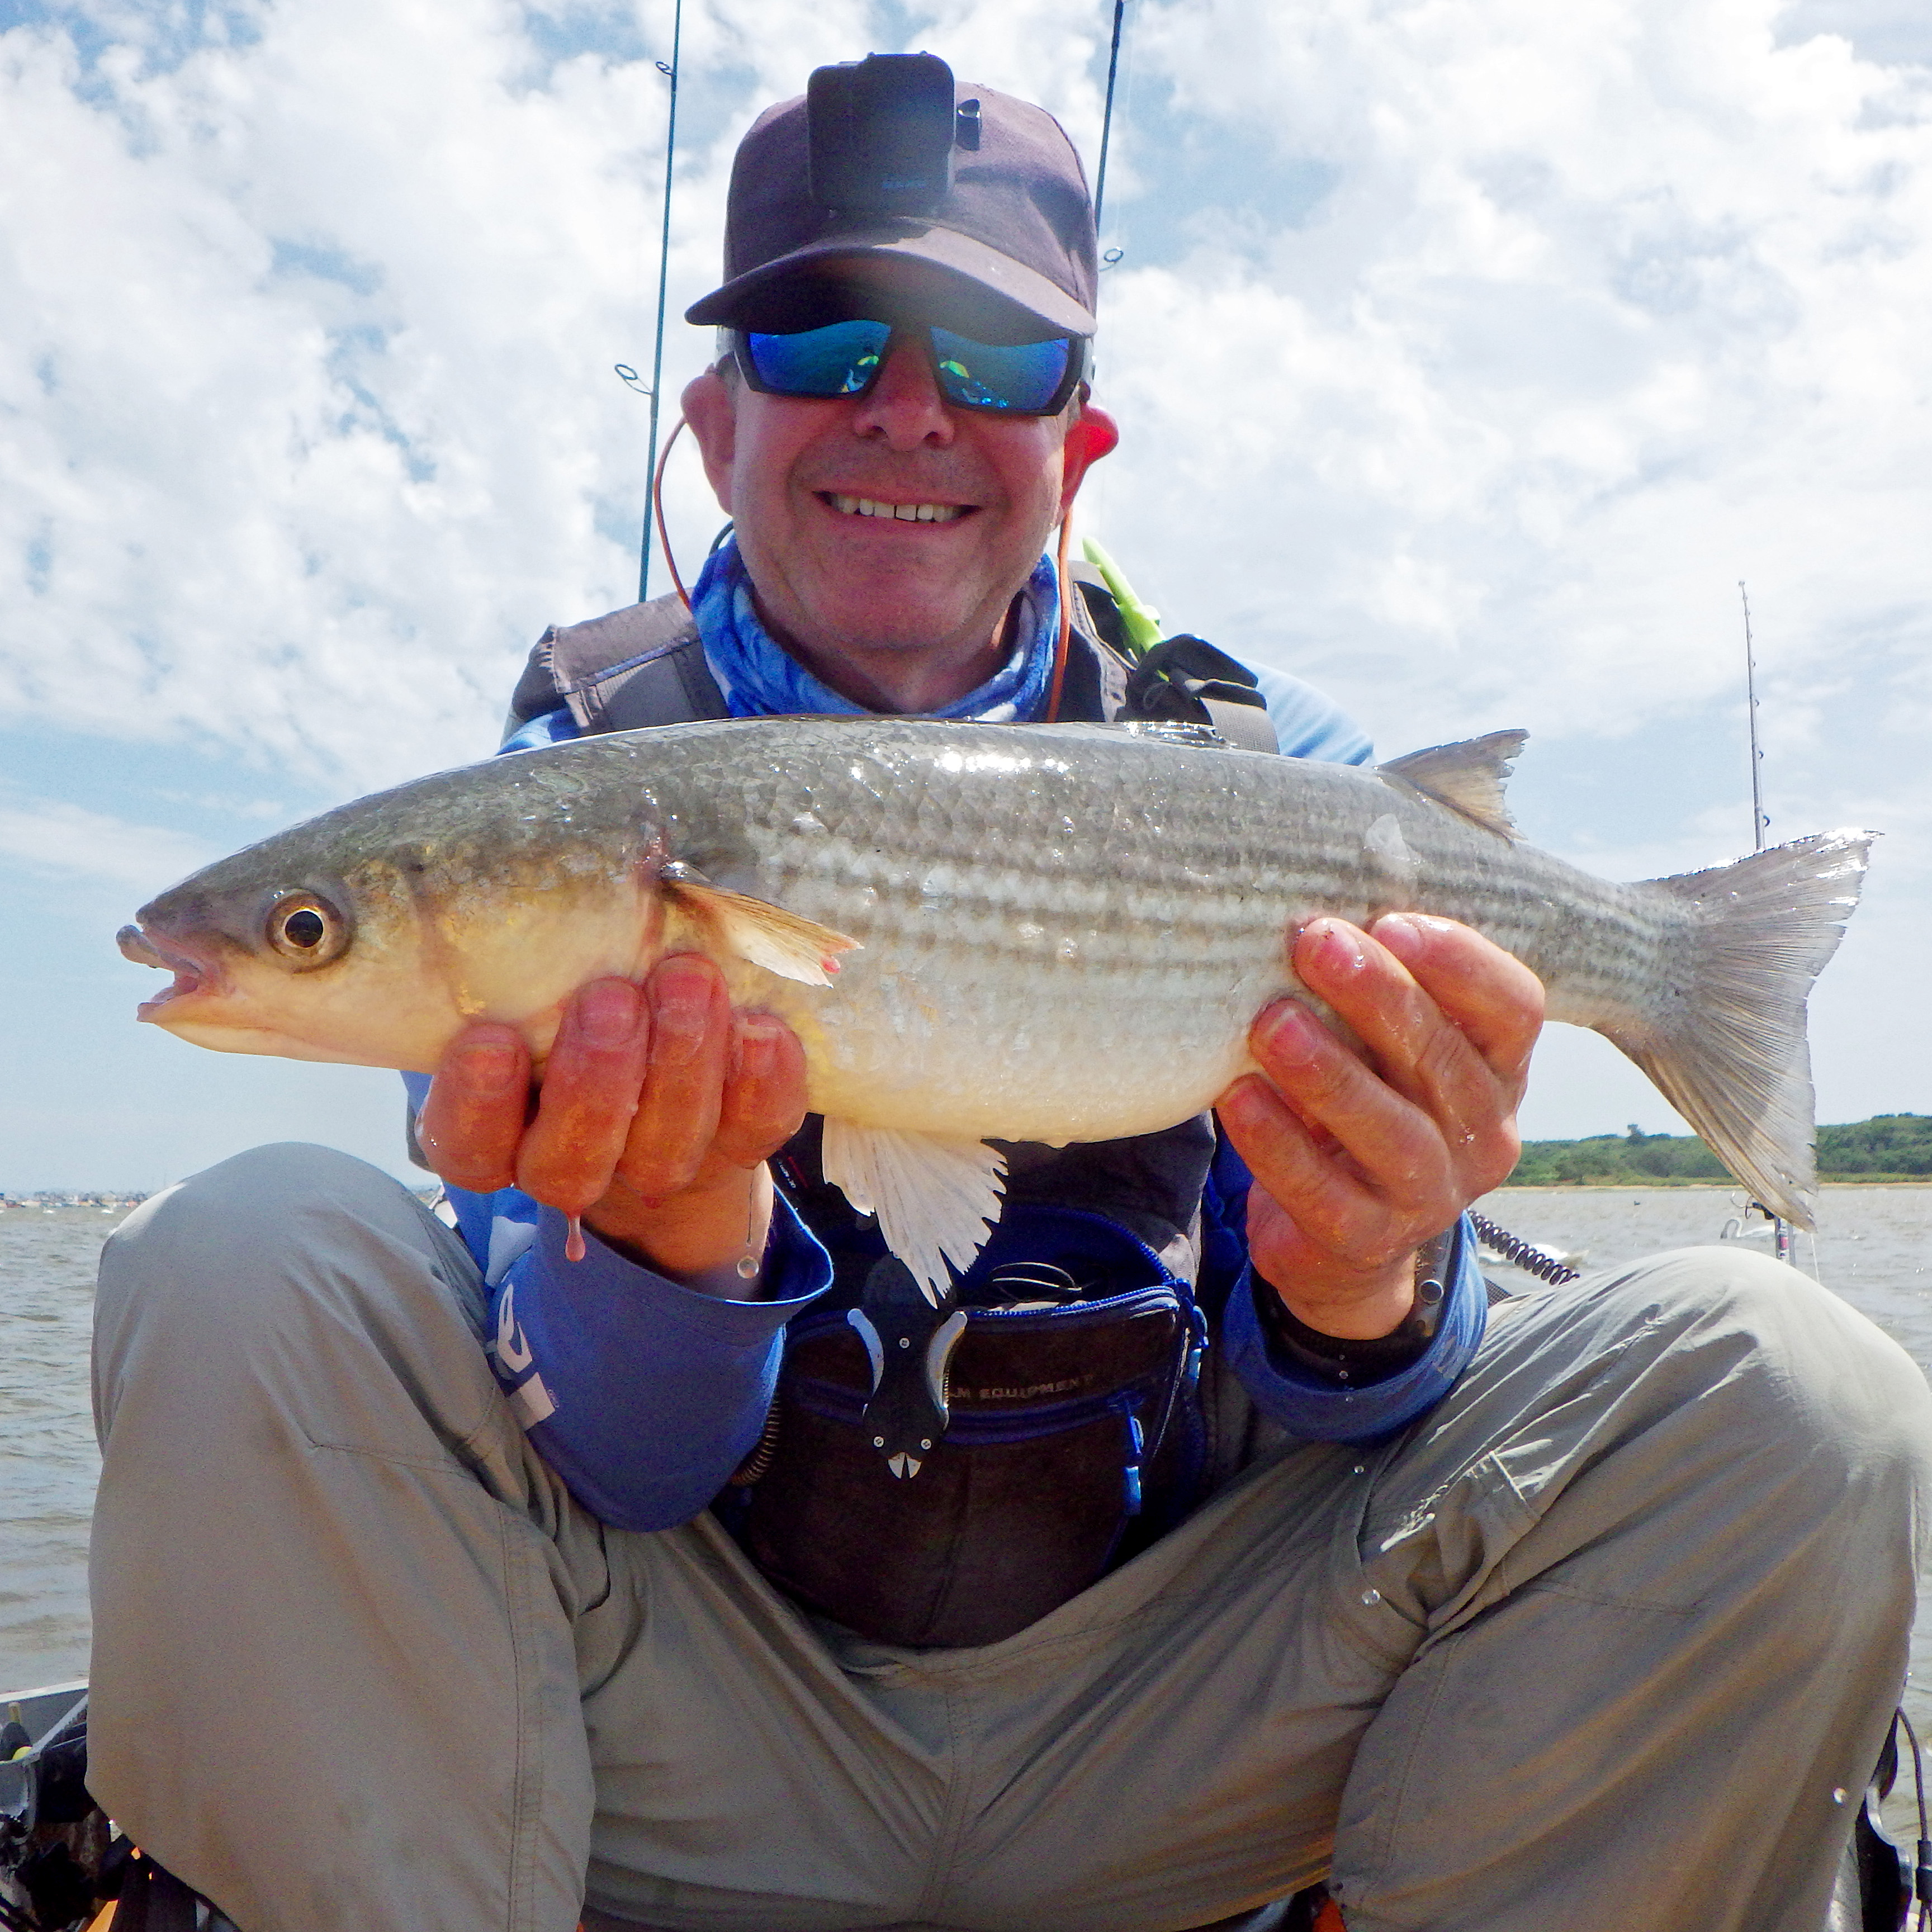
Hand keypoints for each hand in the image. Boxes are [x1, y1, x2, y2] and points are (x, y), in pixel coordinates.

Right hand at [416, 956, 808, 1293]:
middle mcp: (571, 1163)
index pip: (468, 1147)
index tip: (491, 1040)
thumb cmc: (576, 999)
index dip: (477, 1105)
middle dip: (595, 1079)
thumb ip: (525, 956)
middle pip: (570, 1159)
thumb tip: (533, 873)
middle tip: (610, 997)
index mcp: (499, 1133)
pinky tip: (760, 1027)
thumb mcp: (536, 979)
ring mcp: (656, 1164)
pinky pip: (753, 1128)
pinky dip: (762, 1080)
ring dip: (678, 1065)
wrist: (672, 1066)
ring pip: (662, 1152)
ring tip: (687, 980)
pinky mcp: (737, 1145)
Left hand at [1215, 914, 1542, 1339]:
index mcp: (1497, 1070)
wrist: (1339, 1240)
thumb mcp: (1385, 1048)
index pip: (1516, 1008)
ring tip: (1270, 1023)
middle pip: (1442, 1058)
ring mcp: (1431, 1195)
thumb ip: (1375, 990)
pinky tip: (1237, 1096)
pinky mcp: (1367, 1238)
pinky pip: (1324, 1191)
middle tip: (1313, 942)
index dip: (1462, 963)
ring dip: (1329, 1072)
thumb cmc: (1362, 1104)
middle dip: (1377, 996)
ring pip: (1391, 1130)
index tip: (1391, 921)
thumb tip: (1313, 903)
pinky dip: (1278, 1142)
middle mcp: (1483, 1133)